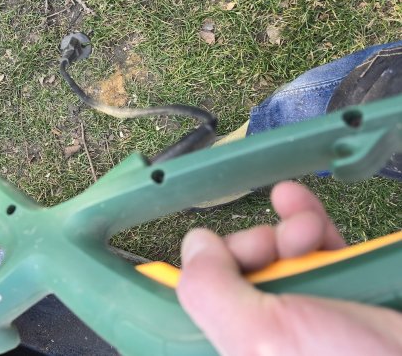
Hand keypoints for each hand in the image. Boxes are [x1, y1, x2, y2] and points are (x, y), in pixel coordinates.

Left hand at [177, 181, 401, 354]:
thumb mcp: (261, 337)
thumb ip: (212, 292)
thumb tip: (194, 246)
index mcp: (242, 350)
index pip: (202, 307)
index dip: (205, 272)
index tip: (211, 251)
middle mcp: (271, 336)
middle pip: (240, 273)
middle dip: (254, 246)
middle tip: (273, 247)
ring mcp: (311, 314)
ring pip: (281, 255)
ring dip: (287, 232)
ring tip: (307, 232)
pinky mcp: (347, 292)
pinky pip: (319, 247)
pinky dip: (308, 220)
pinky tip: (297, 201)